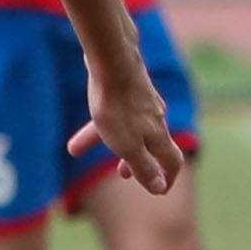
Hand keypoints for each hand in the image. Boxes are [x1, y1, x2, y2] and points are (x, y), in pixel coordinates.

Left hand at [63, 58, 184, 195]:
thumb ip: (144, 168)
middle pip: (151, 146)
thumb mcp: (128, 146)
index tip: (158, 190)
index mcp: (159, 136)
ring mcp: (143, 100)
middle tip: (123, 174)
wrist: (112, 60)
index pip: (173, 162)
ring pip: (129, 127)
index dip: (167, 178)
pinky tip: (89, 111)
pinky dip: (101, 119)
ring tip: (77, 148)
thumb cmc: (118, 107)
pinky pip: (115, 109)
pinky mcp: (128, 85)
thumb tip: (160, 189)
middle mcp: (155, 117)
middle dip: (137, 163)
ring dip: (109, 141)